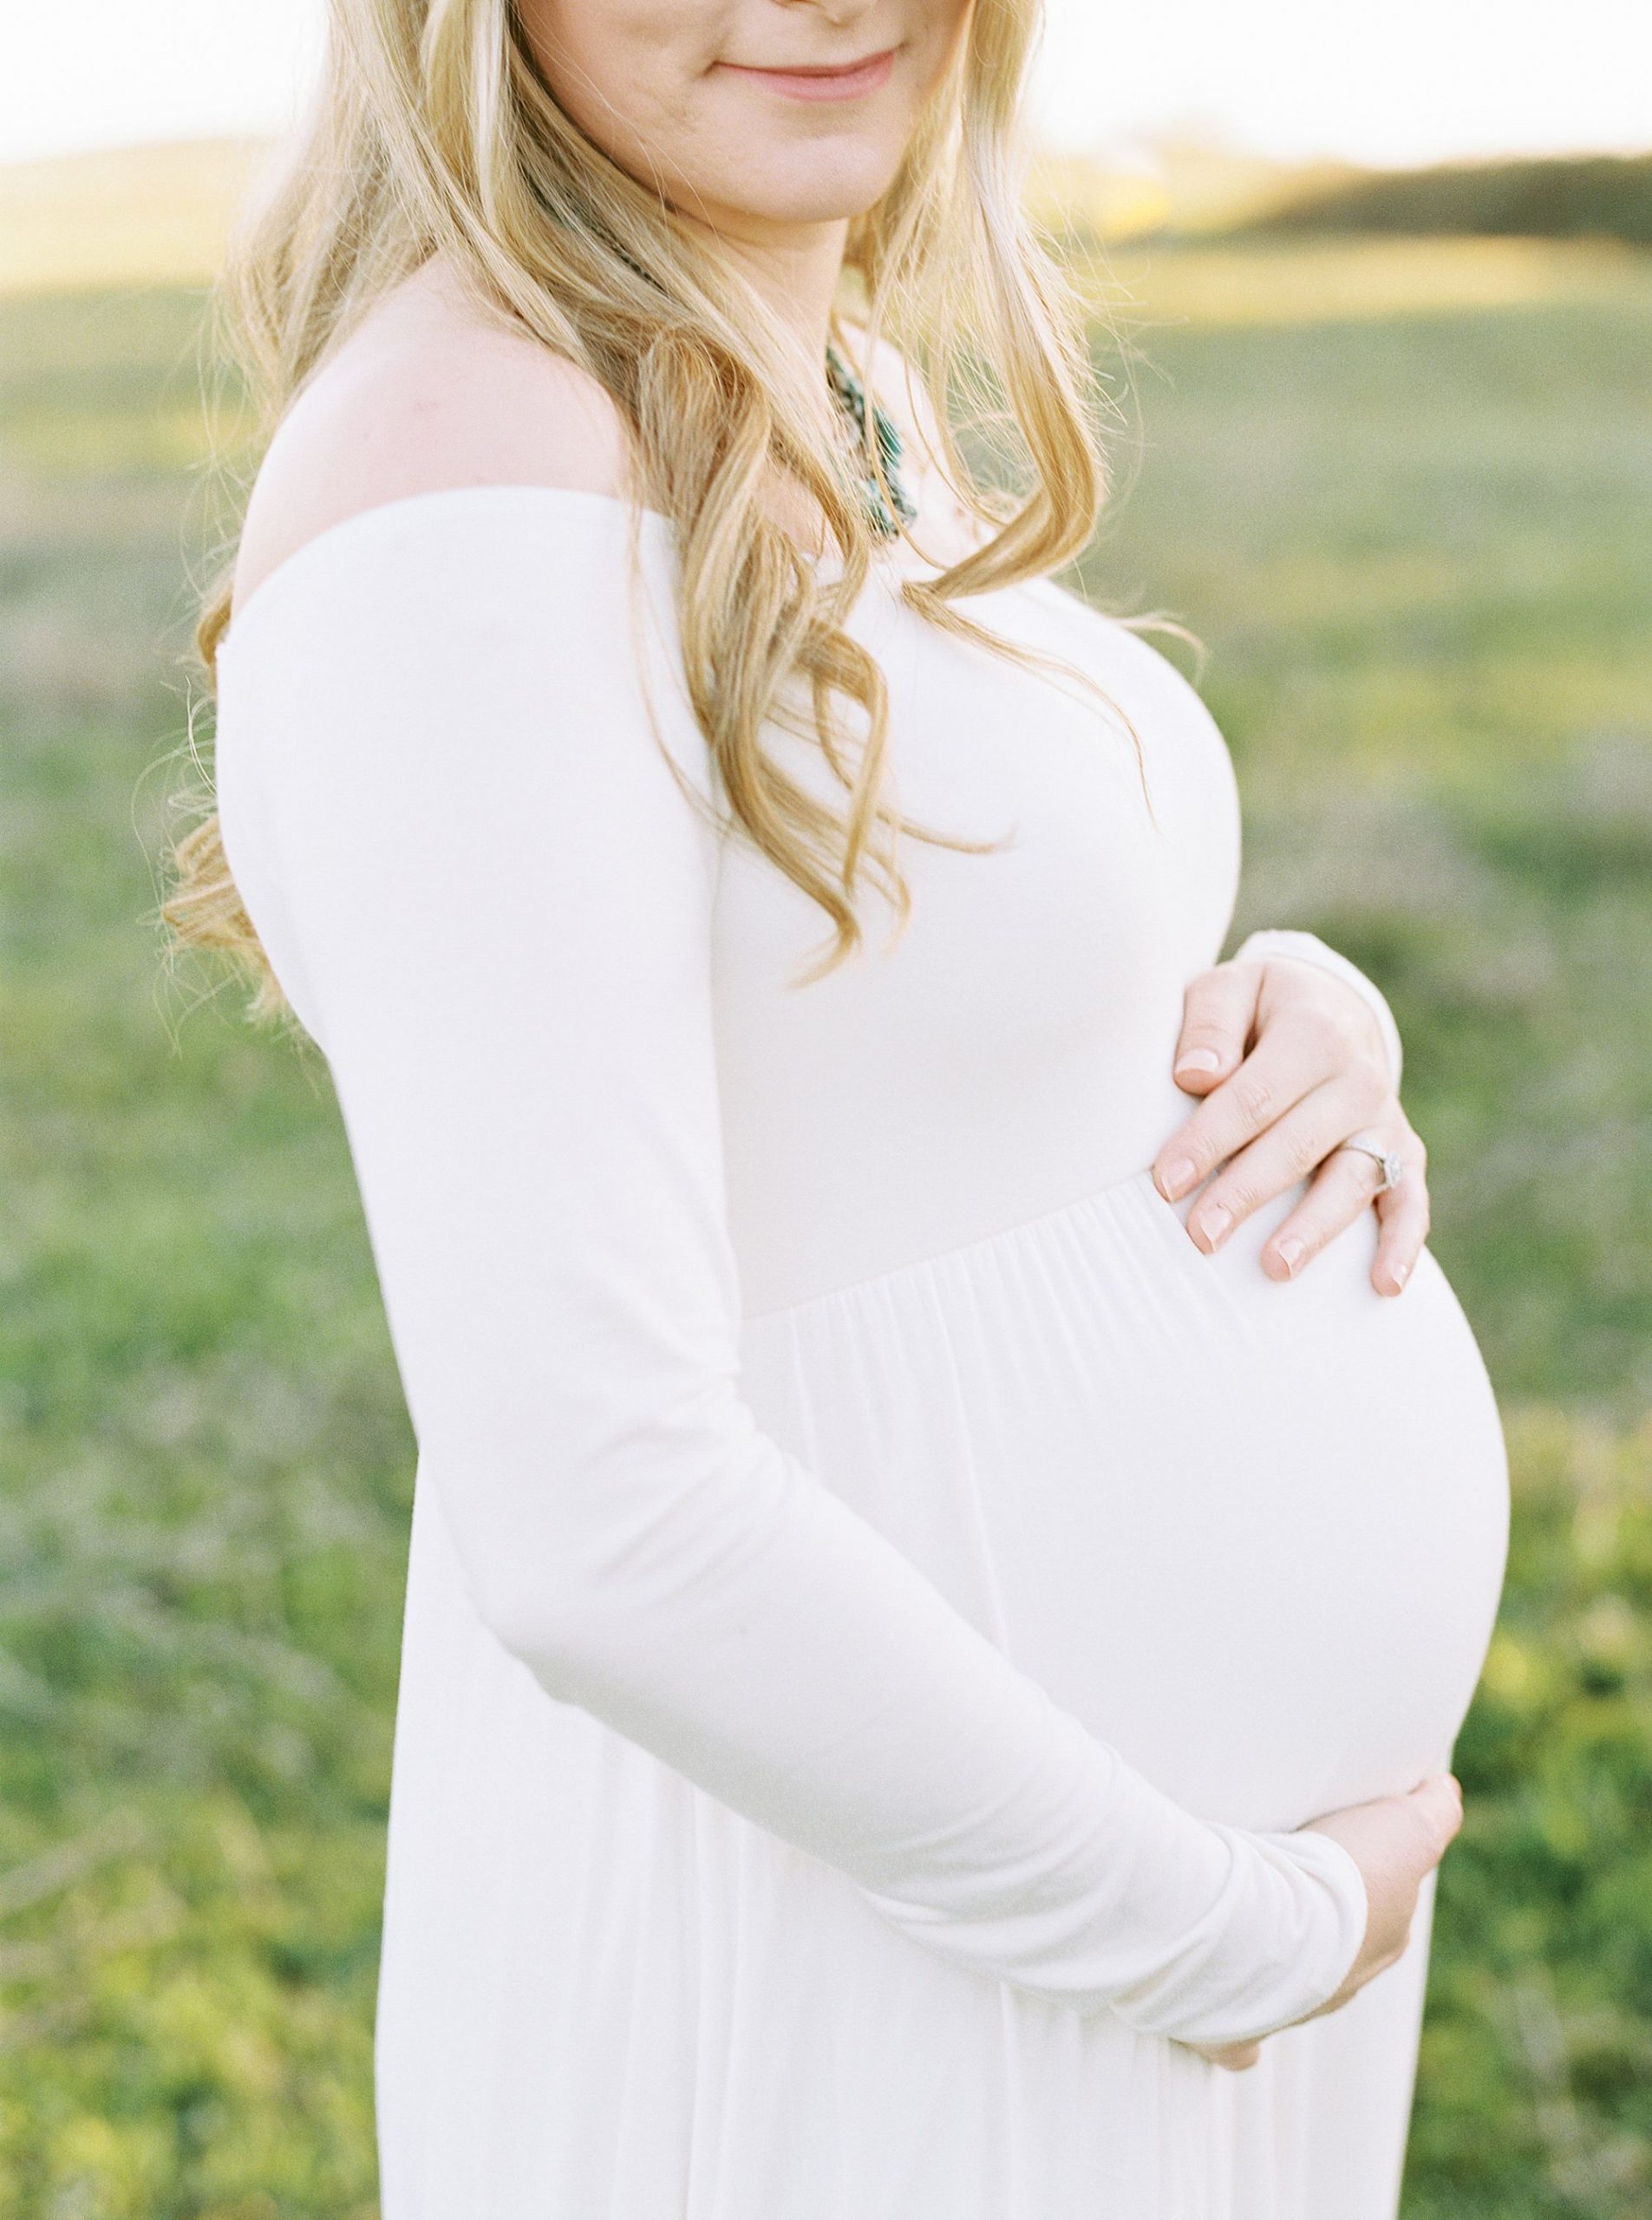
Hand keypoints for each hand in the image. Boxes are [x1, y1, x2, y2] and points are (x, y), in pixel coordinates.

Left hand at [1152, 954, 1429, 1298]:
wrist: (1329, 1006)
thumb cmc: (1259, 1008)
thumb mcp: (1230, 989)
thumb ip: (1210, 1023)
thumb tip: (1195, 1074)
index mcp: (1314, 1032)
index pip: (1256, 1095)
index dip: (1209, 1140)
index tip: (1167, 1182)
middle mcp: (1358, 1077)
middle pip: (1298, 1144)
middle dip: (1247, 1192)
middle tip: (1201, 1236)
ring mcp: (1384, 1120)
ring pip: (1353, 1179)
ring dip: (1315, 1227)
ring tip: (1276, 1268)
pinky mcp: (1402, 1152)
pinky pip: (1410, 1201)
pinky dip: (1403, 1243)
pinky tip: (1384, 1286)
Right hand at [1184, 1773, 1463, 2071]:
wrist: (1268, 1929)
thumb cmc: (1336, 1881)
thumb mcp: (1405, 1830)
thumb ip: (1433, 1811)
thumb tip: (1446, 1788)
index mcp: (1381, 1943)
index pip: (1384, 1912)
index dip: (1366, 1879)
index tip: (1339, 1849)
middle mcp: (1341, 1985)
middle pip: (1335, 1952)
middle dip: (1318, 1925)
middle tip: (1284, 1879)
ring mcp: (1288, 2013)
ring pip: (1285, 1990)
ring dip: (1268, 1960)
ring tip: (1236, 1917)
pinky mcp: (1234, 2032)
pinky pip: (1236, 2043)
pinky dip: (1231, 2031)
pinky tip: (1212, 2008)